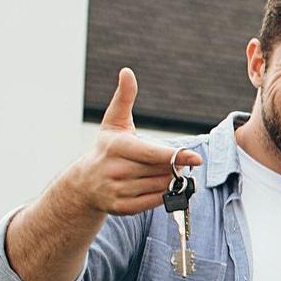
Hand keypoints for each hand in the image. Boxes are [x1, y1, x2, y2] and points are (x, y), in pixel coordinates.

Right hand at [69, 68, 202, 216]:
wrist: (84, 183)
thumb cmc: (107, 148)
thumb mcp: (114, 122)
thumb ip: (124, 98)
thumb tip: (127, 71)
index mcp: (116, 148)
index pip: (153, 154)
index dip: (176, 156)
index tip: (196, 158)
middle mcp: (115, 170)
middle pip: (161, 171)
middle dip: (172, 166)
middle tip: (172, 161)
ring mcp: (118, 191)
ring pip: (161, 187)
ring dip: (168, 180)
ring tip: (159, 172)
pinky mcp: (122, 208)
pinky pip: (155, 202)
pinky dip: (162, 194)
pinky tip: (155, 185)